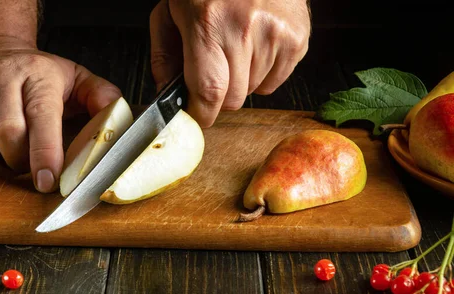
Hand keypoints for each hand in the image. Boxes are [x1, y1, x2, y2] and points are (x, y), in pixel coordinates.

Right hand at [0, 37, 121, 192]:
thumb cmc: (37, 74)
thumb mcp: (75, 78)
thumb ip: (101, 97)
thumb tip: (117, 116)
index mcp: (37, 75)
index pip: (40, 118)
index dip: (45, 154)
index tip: (48, 182)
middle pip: (6, 136)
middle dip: (21, 162)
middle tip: (31, 165)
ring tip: (11, 147)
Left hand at [150, 0, 310, 127]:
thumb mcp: (170, 11)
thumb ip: (165, 56)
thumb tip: (167, 94)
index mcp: (208, 23)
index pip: (209, 92)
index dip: (202, 113)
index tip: (196, 114)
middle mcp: (245, 29)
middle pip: (233, 99)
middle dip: (219, 95)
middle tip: (214, 69)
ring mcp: (276, 34)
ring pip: (253, 91)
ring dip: (241, 80)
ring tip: (236, 47)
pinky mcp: (297, 39)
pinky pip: (275, 82)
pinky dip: (263, 73)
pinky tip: (255, 46)